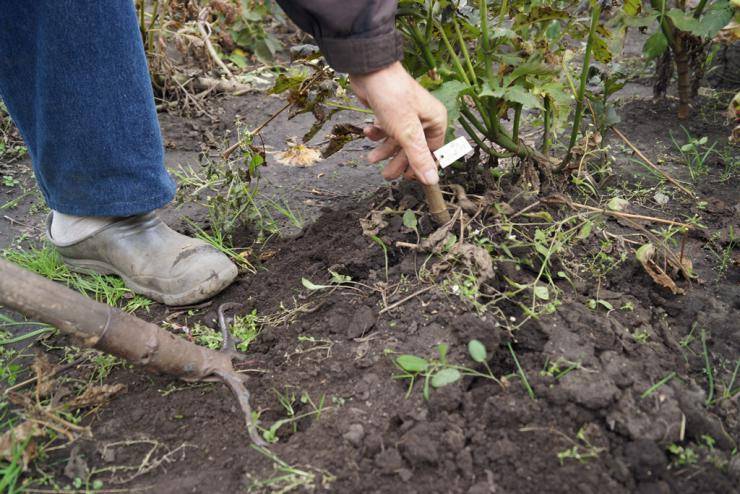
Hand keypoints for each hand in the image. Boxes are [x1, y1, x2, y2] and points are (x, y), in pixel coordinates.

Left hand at [350, 62, 446, 184]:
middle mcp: (424, 118)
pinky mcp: (391, 110)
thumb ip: (419, 158)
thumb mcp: (407, 133)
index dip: (421, 166)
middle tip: (386, 175)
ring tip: (371, 159)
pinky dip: (377, 133)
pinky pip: (386, 128)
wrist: (370, 69)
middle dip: (398, 161)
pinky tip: (368, 132)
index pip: (433, 152)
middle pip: (413, 148)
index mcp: (435, 121)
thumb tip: (432, 181)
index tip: (408, 178)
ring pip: (397, 140)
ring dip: (384, 150)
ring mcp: (406, 114)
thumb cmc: (393, 97)